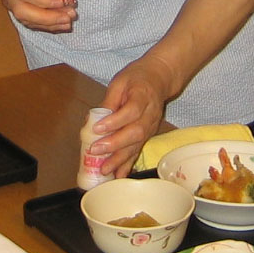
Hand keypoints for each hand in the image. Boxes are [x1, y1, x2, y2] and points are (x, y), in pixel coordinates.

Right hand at [0, 0, 76, 32]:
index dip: (42, 0)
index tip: (62, 0)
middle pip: (20, 10)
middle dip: (46, 17)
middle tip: (69, 16)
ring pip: (24, 17)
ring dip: (47, 23)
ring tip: (68, 20)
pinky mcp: (15, 3)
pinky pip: (28, 17)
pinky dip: (44, 22)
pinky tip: (60, 21)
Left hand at [86, 56, 174, 177]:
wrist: (160, 78)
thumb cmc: (137, 78)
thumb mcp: (120, 82)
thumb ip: (109, 100)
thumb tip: (94, 119)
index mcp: (141, 96)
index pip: (130, 111)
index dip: (114, 122)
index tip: (97, 129)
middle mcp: (149, 114)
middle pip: (134, 132)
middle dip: (114, 144)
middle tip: (95, 151)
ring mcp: (150, 126)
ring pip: (136, 145)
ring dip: (120, 159)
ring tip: (104, 169)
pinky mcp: (148, 134)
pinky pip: (138, 150)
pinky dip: (128, 164)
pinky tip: (118, 175)